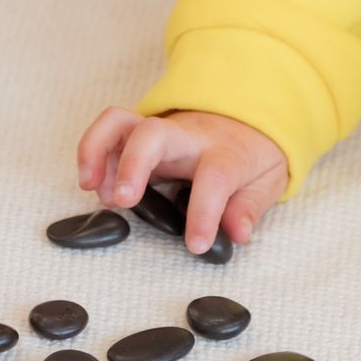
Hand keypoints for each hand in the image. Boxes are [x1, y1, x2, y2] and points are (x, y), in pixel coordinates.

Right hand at [76, 107, 289, 254]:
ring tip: (92, 188)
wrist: (247, 115)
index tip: (195, 244)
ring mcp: (160, 130)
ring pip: (118, 121)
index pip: (214, 178)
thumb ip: (250, 207)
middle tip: (121, 201)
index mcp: (226, 154)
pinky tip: (98, 187)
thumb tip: (237, 233)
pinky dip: (93, 153)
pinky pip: (109, 131)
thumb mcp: (268, 181)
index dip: (203, 213)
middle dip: (132, 164)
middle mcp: (188, 137)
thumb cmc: (251, 155)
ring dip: (97, 150)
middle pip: (153, 133)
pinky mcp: (139, 132)